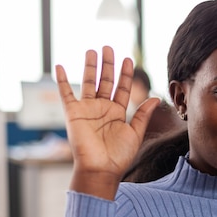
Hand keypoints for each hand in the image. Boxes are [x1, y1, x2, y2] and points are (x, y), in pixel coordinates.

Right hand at [55, 46, 159, 199]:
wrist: (101, 169)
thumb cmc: (119, 155)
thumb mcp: (135, 132)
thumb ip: (143, 115)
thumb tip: (155, 98)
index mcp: (117, 112)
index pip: (122, 88)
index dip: (125, 74)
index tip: (128, 59)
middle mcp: (102, 108)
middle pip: (105, 81)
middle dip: (108, 65)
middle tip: (109, 48)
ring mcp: (87, 109)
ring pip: (89, 82)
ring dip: (90, 67)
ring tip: (93, 50)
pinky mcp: (73, 113)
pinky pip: (65, 94)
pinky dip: (62, 80)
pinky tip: (60, 66)